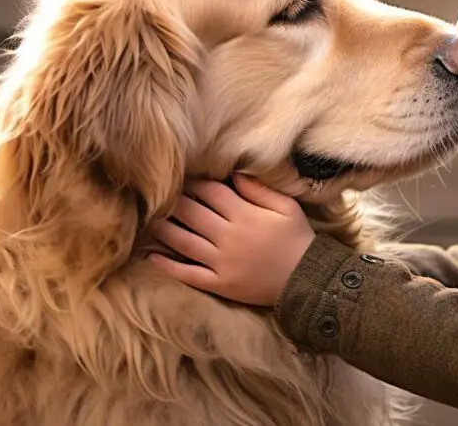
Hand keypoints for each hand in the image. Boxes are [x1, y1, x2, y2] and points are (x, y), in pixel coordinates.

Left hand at [147, 174, 314, 306]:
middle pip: (192, 213)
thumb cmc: (297, 239)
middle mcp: (228, 237)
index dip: (195, 183)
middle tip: (160, 194)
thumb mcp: (287, 207)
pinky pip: (188, 274)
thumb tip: (234, 173)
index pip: (211, 192)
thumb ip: (260, 189)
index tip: (184, 177)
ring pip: (184, 242)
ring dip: (164, 229)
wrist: (306, 280)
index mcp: (245, 215)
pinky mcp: (219, 284)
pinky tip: (152, 257)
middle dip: (174, 201)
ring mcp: (221, 263)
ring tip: (151, 219)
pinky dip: (168, 266)